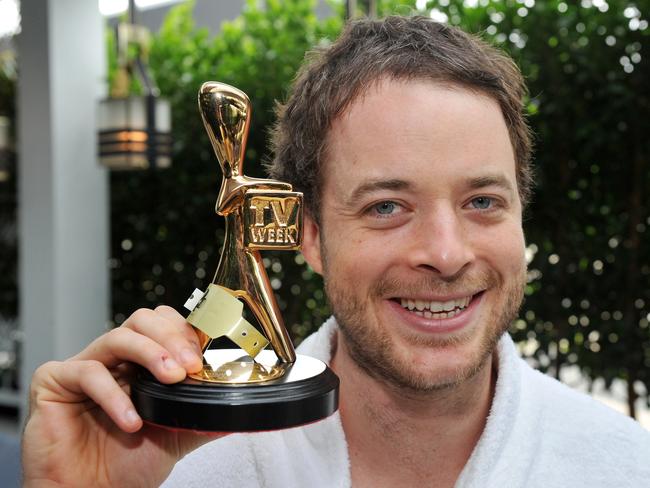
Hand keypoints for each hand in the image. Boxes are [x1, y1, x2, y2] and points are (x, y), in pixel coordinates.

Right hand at [22, 305, 224, 486]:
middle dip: (170, 337)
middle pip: (142, 320)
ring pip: (118, 336)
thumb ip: (205, 413)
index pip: (164, 324)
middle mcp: (113, 358)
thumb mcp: (178, 433)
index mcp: (140, 362)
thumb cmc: (128, 463)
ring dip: (150, 353)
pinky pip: (87, 372)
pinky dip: (113, 395)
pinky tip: (132, 420)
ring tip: (170, 380)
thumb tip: (242, 402)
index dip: (185, 334)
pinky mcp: (53, 381)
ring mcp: (83, 366)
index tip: (204, 359)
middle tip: (189, 366)